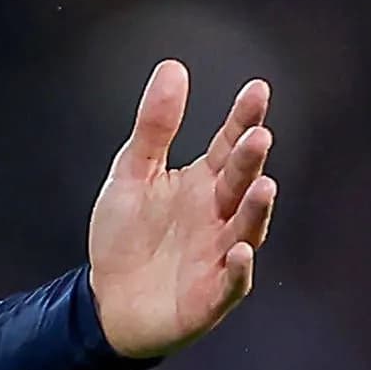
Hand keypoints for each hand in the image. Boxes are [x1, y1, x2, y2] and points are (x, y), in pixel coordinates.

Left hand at [88, 60, 278, 359]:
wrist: (106, 302)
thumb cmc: (125, 237)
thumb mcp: (132, 176)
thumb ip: (154, 128)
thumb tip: (173, 67)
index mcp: (205, 183)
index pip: (230, 145)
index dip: (244, 119)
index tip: (257, 89)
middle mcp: (220, 215)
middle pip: (240, 183)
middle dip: (250, 162)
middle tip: (259, 136)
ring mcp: (220, 255)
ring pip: (245, 230)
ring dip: (255, 210)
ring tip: (263, 186)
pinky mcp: (211, 296)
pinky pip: (230, 283)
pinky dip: (237, 270)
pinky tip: (239, 253)